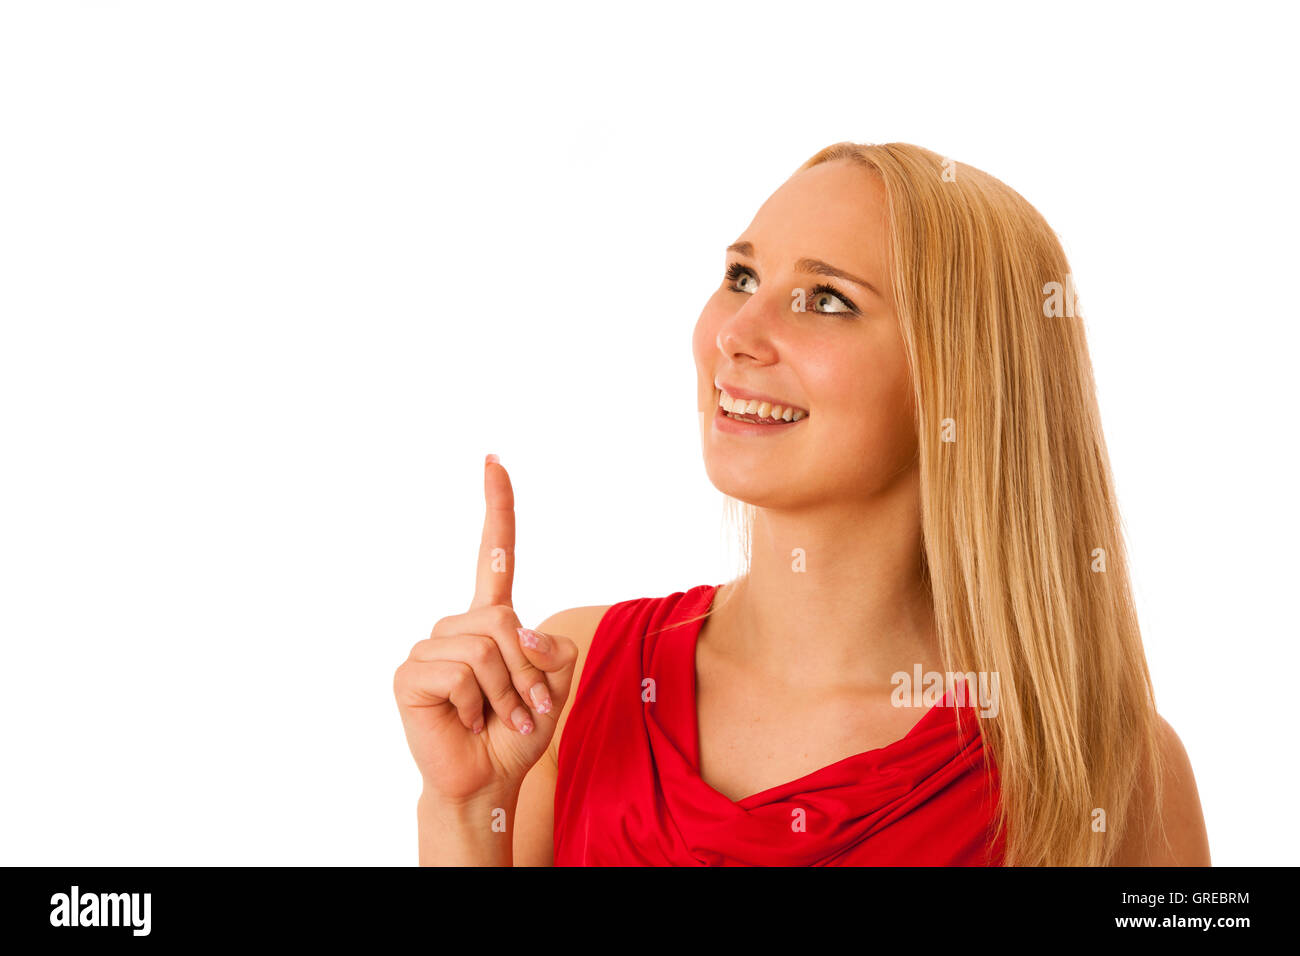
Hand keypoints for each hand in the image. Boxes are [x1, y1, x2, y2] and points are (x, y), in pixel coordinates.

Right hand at [394, 455, 577, 803]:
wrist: (487, 780)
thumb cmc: (517, 730)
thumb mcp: (555, 685)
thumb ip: (554, 649)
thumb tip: (520, 632)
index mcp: (491, 620)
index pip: (494, 555)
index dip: (497, 508)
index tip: (494, 460)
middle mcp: (456, 627)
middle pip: (503, 619)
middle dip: (525, 670)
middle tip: (523, 708)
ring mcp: (428, 648)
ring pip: (484, 647)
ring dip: (504, 692)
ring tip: (494, 717)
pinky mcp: (410, 675)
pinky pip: (458, 673)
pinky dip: (476, 704)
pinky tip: (465, 721)